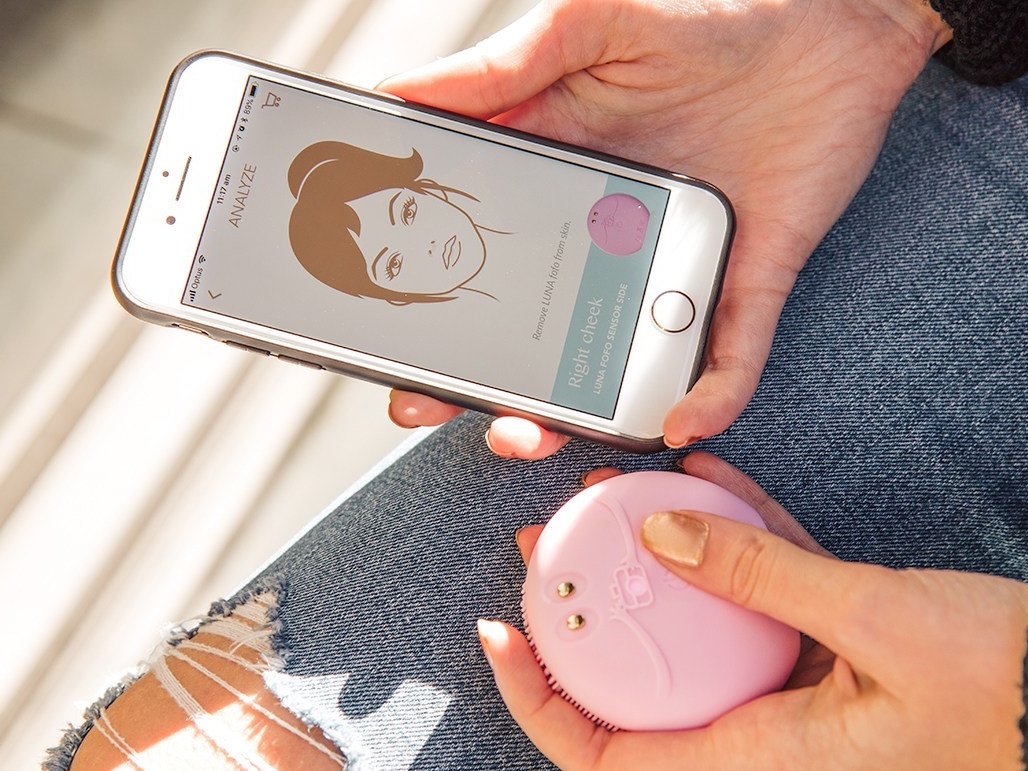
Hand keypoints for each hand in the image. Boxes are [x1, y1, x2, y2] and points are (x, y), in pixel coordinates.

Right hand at [381, 0, 951, 458]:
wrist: (832, 17)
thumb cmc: (711, 14)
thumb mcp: (588, 28)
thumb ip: (500, 68)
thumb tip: (398, 96)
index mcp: (560, 183)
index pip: (479, 258)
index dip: (433, 308)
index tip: (389, 345)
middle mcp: (610, 238)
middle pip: (536, 330)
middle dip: (483, 383)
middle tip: (430, 407)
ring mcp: (676, 264)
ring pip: (618, 359)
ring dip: (574, 410)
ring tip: (534, 432)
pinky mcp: (747, 275)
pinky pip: (732, 351)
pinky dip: (710, 393)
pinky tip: (677, 421)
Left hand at [478, 452, 1027, 768]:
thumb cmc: (1008, 691)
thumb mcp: (881, 618)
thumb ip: (763, 574)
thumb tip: (662, 535)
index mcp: (762, 757)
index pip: (610, 754)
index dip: (540, 702)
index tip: (500, 635)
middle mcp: (765, 732)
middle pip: (637, 686)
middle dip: (584, 617)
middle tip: (548, 547)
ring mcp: (792, 689)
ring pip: (692, 633)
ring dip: (649, 571)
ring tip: (612, 502)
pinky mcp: (825, 648)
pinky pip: (754, 598)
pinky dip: (729, 544)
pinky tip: (707, 484)